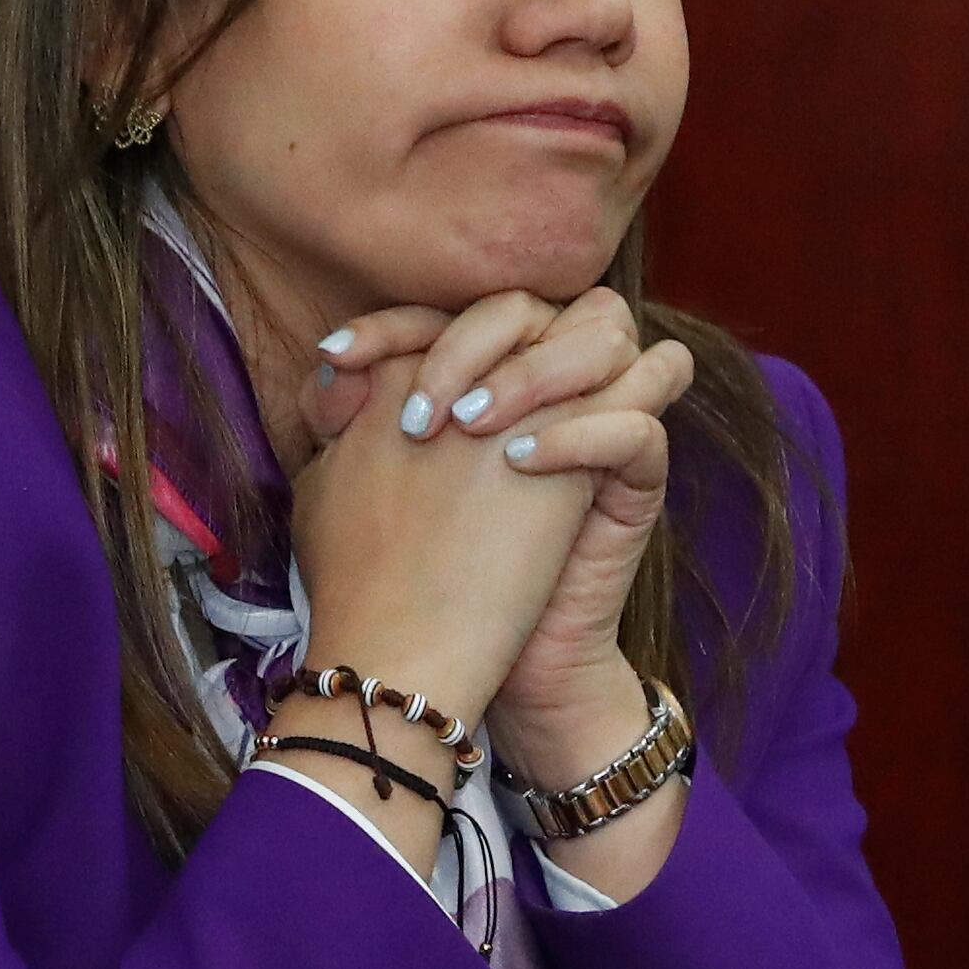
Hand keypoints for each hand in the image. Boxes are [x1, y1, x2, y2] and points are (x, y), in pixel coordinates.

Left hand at [307, 289, 696, 888]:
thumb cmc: (415, 568)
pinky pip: (640, 428)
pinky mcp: (640, 482)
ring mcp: (604, 423)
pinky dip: (583, 435)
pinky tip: (521, 464)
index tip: (336, 356)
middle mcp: (551, 383)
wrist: (469, 665)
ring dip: (535, 372)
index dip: (394, 320)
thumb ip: (347, 416)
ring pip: (610, 336)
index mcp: (487, 370)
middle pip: (538, 303)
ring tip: (470, 427)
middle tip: (420, 413)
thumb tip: (328, 365)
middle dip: (469, 342)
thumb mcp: (363, 483)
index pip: (454, 306)